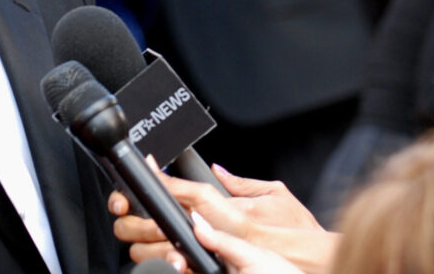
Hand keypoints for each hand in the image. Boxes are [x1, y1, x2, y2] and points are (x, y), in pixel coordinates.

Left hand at [110, 163, 335, 272]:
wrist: (304, 262)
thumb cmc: (297, 233)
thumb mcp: (276, 195)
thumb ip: (243, 183)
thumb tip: (221, 171)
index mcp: (225, 209)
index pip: (180, 190)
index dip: (158, 179)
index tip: (146, 169)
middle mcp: (213, 231)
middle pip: (157, 222)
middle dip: (136, 218)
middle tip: (129, 210)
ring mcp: (209, 255)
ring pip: (158, 251)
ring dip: (144, 244)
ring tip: (141, 237)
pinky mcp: (209, 269)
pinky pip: (175, 271)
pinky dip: (165, 264)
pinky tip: (163, 259)